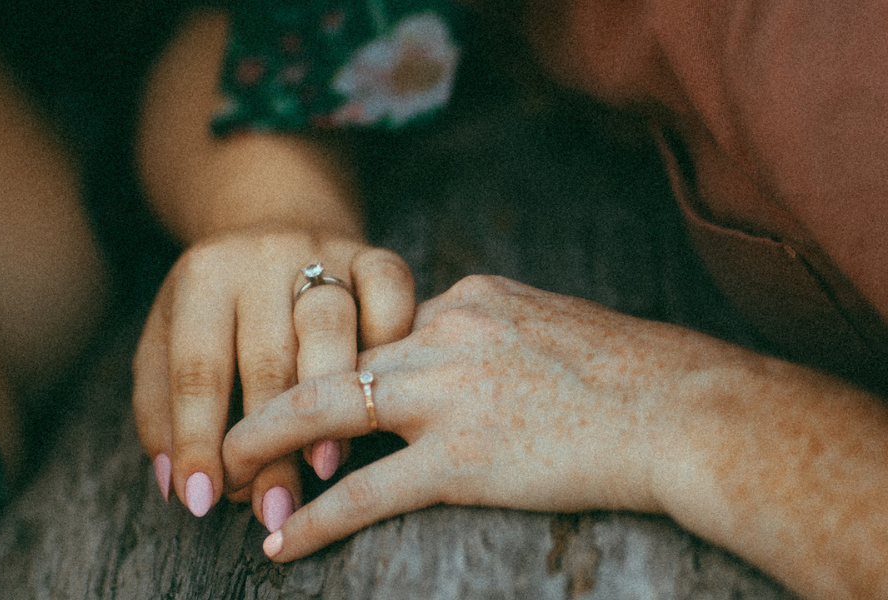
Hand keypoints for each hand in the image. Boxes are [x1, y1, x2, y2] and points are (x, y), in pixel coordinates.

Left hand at [132, 225, 413, 527]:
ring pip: (329, 328)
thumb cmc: (217, 308)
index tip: (201, 501)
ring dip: (330, 403)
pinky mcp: (376, 255)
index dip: (197, 439)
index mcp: (202, 277)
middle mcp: (261, 257)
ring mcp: (324, 251)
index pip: (197, 369)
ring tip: (324, 468)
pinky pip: (392, 296)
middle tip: (271, 508)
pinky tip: (384, 399)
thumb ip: (162, 410)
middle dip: (269, 441)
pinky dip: (391, 344)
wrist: (274, 219)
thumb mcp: (167, 341)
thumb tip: (177, 486)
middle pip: (266, 356)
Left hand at [223, 274, 727, 560]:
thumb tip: (462, 352)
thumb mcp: (552, 323)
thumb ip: (492, 331)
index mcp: (470, 296)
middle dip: (272, 387)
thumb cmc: (635, 372)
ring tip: (224, 468)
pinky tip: (282, 543)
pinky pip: (367, 490)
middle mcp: (448, 331)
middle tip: (227, 417)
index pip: (380, 325)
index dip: (332, 357)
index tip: (298, 380)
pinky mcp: (463, 457)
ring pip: (328, 410)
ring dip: (267, 441)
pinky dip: (317, 517)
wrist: (688, 409)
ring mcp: (451, 392)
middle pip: (333, 355)